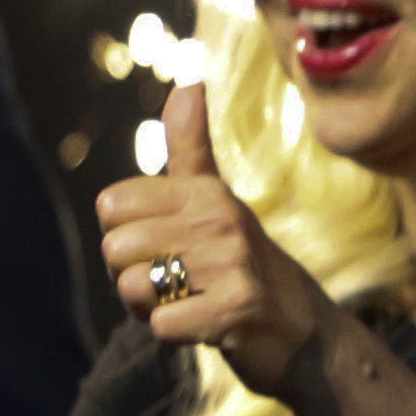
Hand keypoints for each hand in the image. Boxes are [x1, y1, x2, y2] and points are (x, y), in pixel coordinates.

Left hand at [94, 84, 336, 399]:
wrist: (304, 335)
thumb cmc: (244, 266)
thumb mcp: (218, 201)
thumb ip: (191, 145)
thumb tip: (188, 81)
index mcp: (206, 190)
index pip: (111, 204)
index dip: (125, 237)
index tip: (166, 248)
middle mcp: (220, 218)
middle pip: (114, 249)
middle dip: (133, 278)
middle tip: (179, 285)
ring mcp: (232, 263)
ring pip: (133, 287)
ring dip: (151, 308)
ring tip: (192, 304)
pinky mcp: (237, 309)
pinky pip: (162, 324)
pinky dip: (174, 334)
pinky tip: (205, 328)